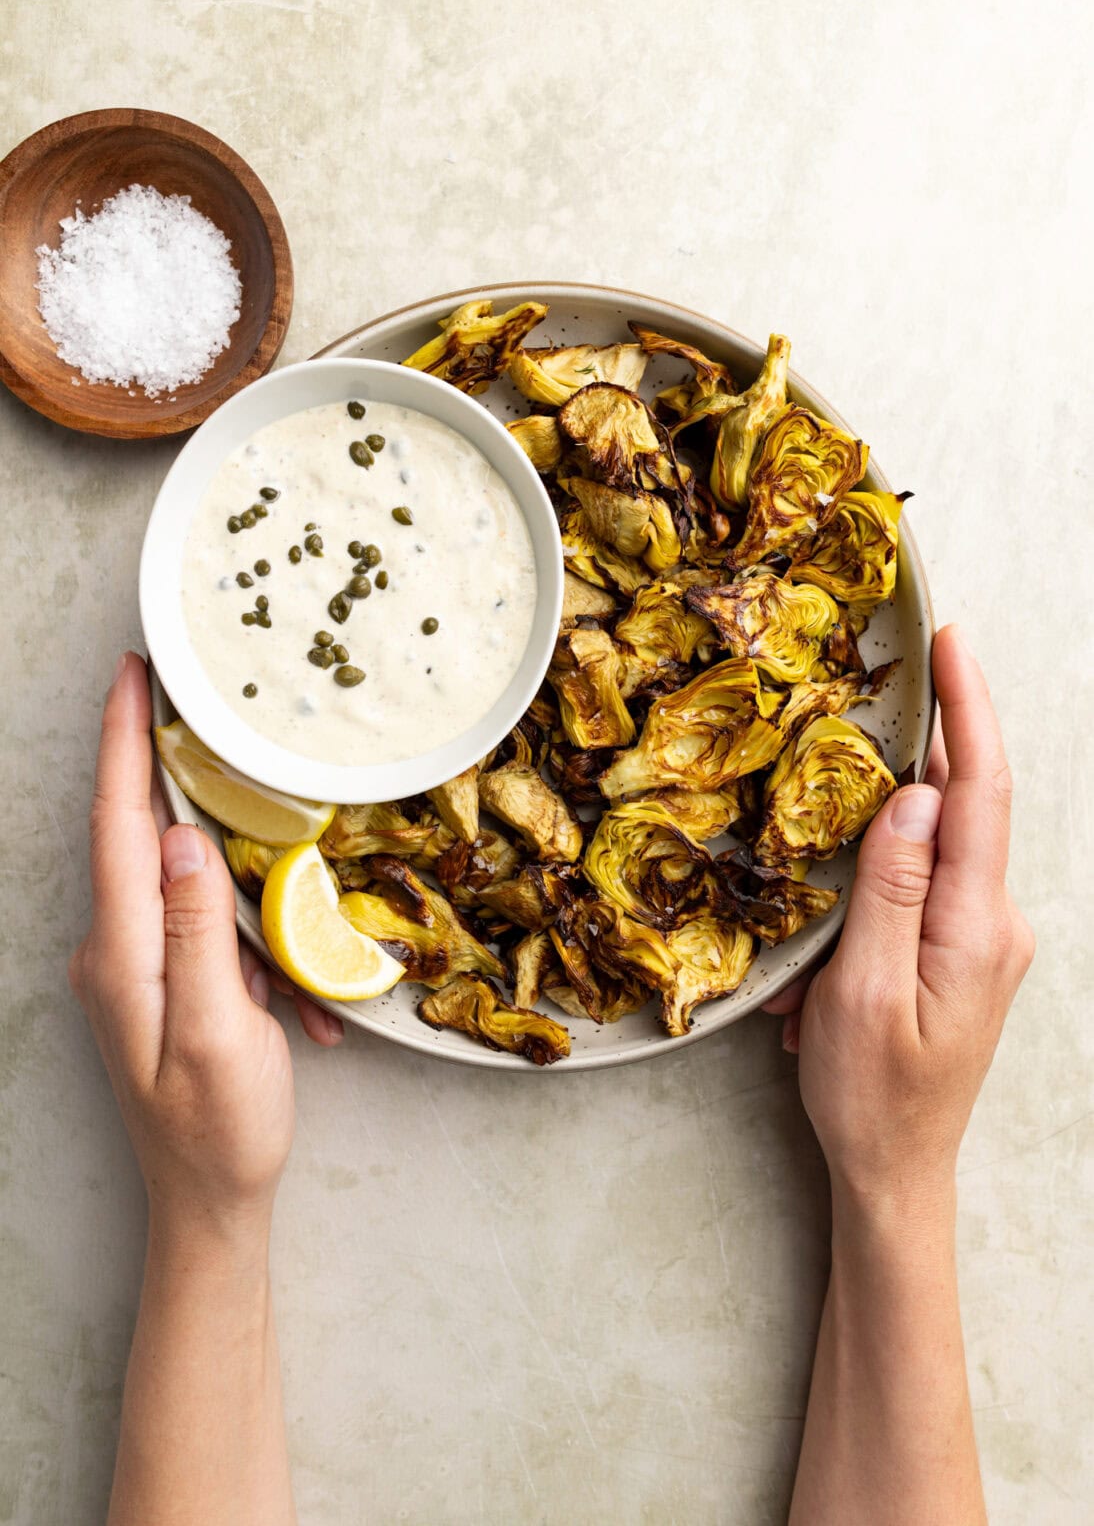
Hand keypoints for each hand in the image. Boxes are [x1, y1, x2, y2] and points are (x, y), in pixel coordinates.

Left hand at [69, 653, 342, 1229]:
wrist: (208, 1206)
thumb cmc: (219, 1132)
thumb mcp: (221, 1034)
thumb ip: (198, 934)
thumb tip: (183, 838)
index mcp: (123, 955)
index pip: (118, 824)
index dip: (126, 743)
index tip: (134, 672)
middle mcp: (117, 948)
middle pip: (140, 832)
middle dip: (169, 762)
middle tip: (202, 697)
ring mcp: (139, 963)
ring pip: (183, 875)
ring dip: (237, 863)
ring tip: (270, 854)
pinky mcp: (166, 978)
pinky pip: (205, 922)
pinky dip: (251, 930)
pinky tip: (292, 988)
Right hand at [764, 624, 1034, 1204]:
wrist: (895, 1174)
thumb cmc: (873, 1096)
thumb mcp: (864, 992)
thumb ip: (892, 888)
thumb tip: (916, 795)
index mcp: (979, 926)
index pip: (982, 791)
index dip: (967, 707)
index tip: (949, 640)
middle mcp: (996, 921)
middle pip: (958, 808)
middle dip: (904, 764)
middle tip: (855, 709)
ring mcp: (982, 937)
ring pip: (927, 850)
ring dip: (867, 854)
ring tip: (819, 914)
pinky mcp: (961, 951)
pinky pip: (916, 890)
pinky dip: (867, 896)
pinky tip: (826, 956)